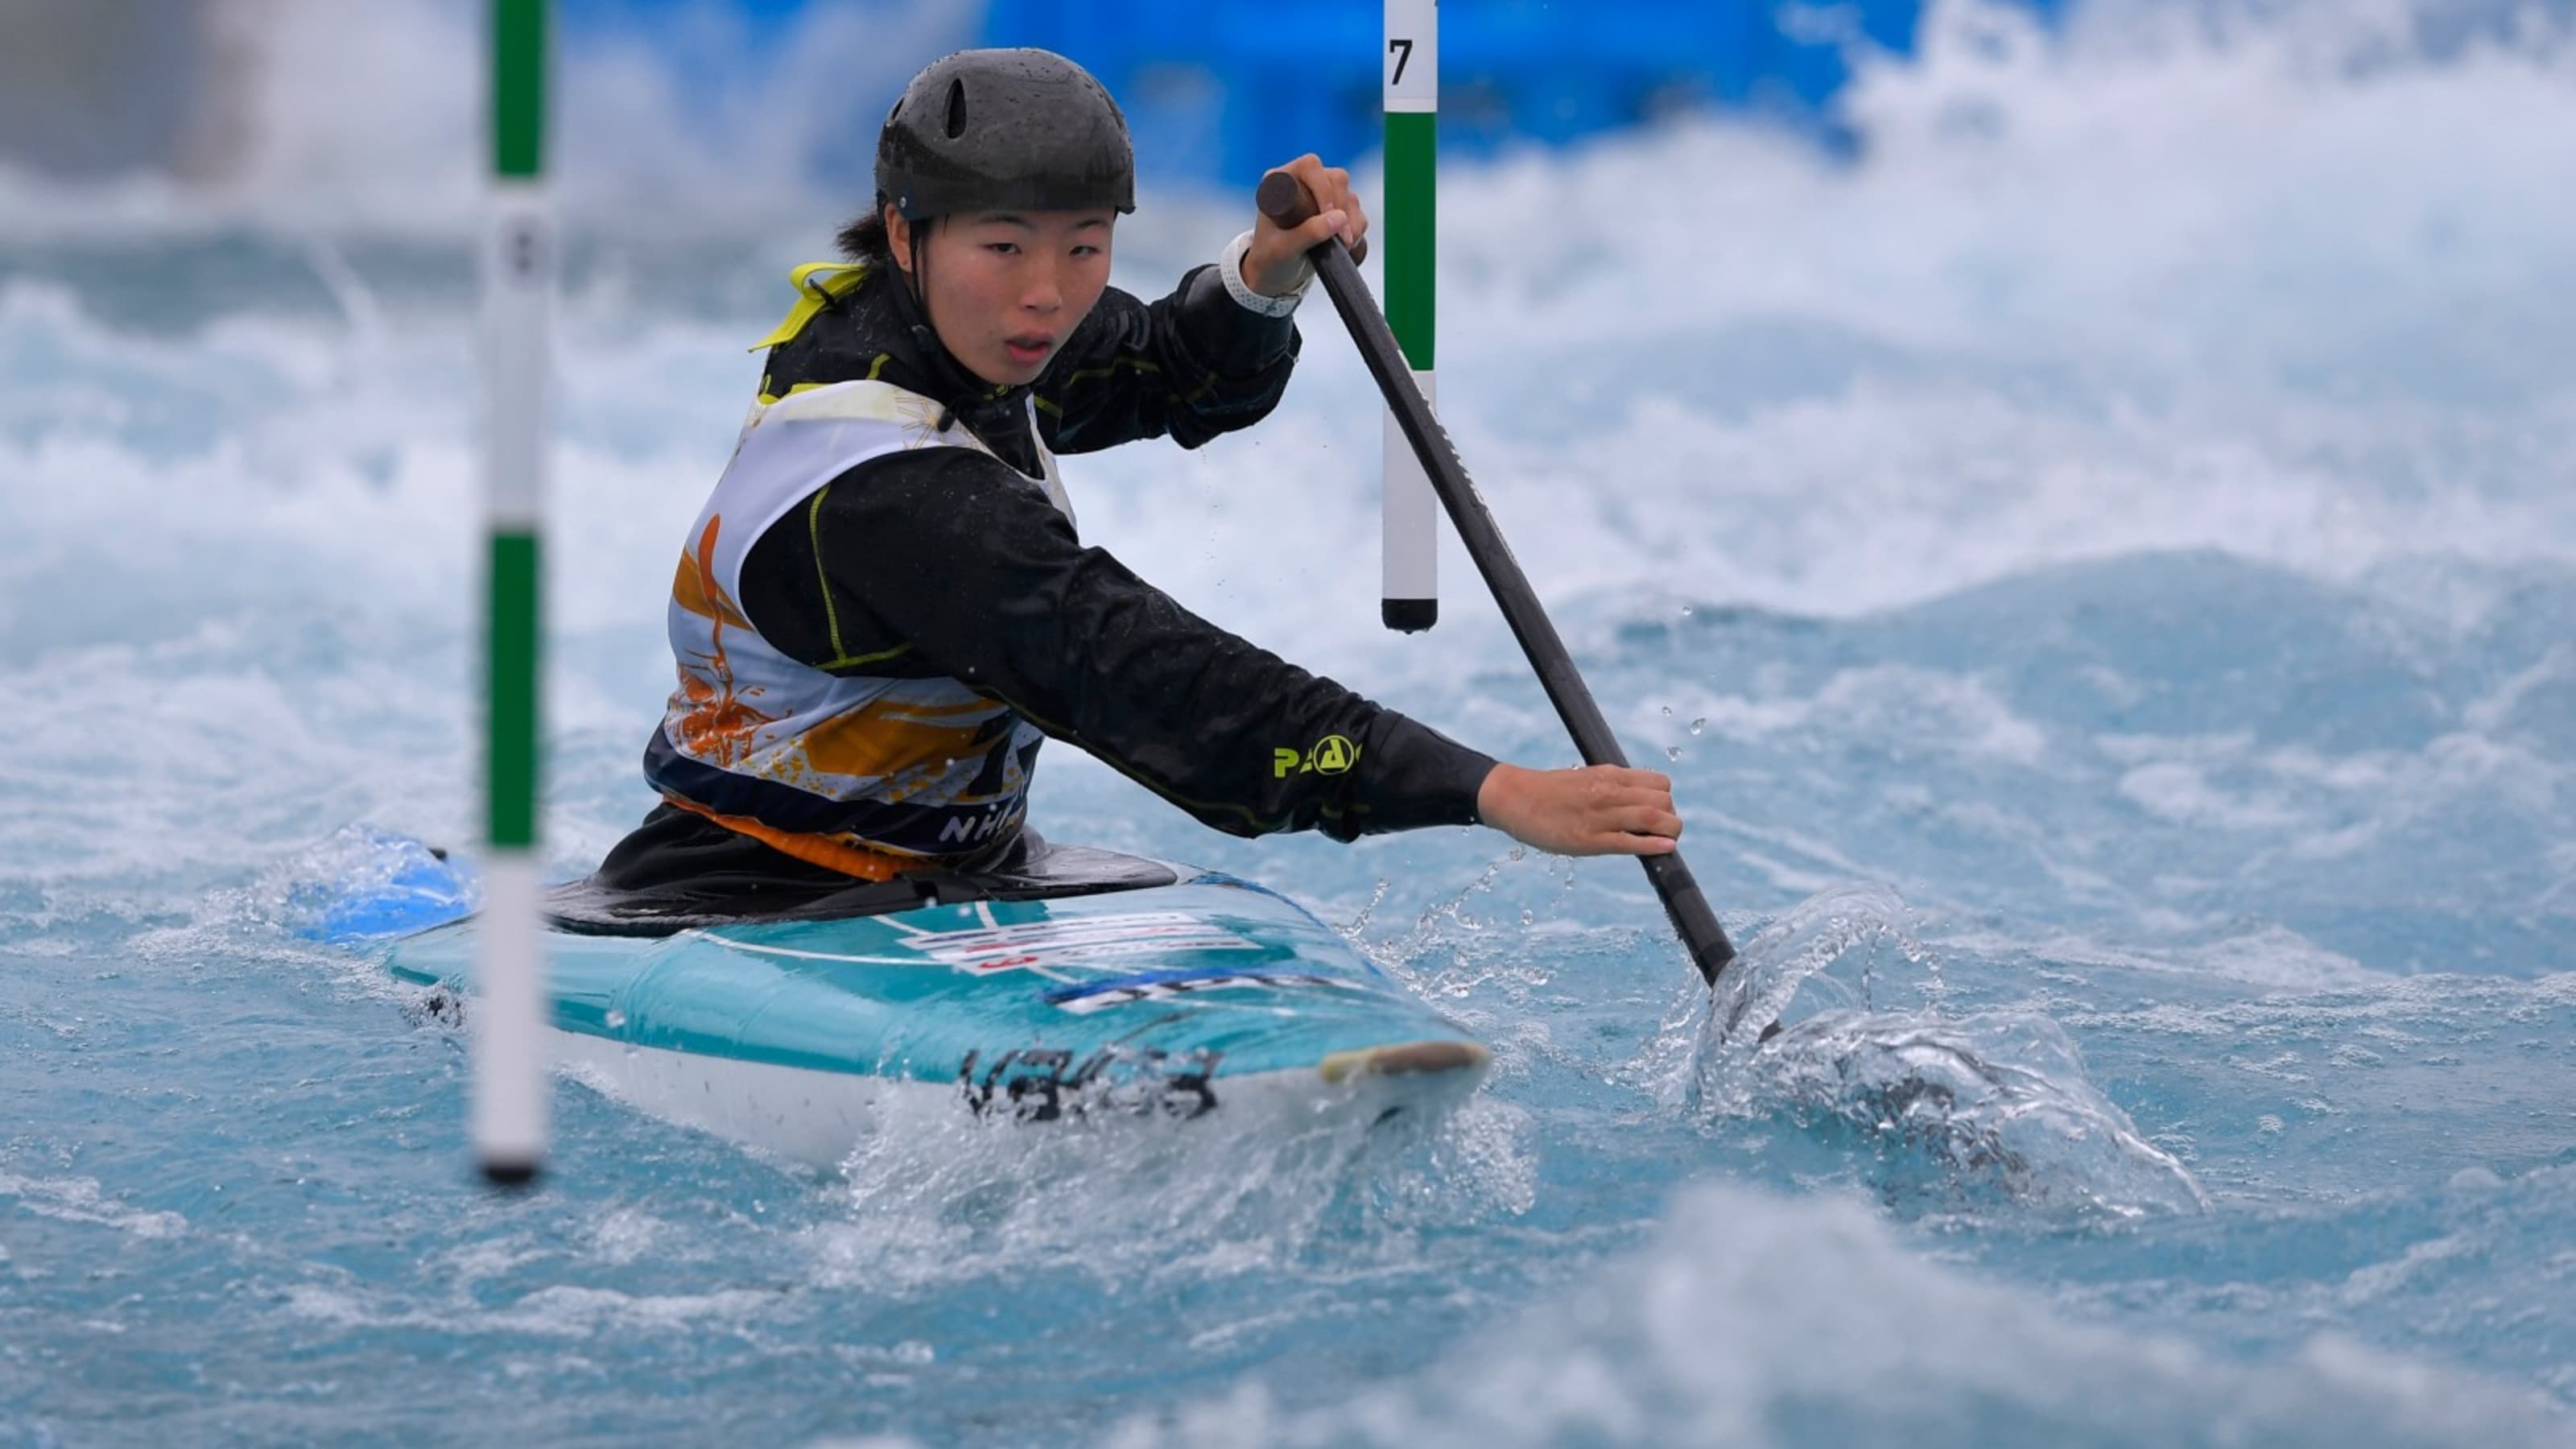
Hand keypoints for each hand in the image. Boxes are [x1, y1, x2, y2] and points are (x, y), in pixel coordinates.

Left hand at [1243, 153, 1367, 295]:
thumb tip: (1340, 218)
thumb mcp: (1283, 249)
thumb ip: (1308, 233)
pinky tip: (1343, 246)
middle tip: (1338, 238)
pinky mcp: (1337, 212)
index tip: (1326, 214)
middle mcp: (1304, 183)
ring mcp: (1322, 196)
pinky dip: (1356, 231)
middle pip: (1337, 179)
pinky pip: (1358, 215)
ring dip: (1351, 224)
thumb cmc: (1269, 258)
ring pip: (1350, 197)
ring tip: (1339, 246)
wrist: (1275, 274)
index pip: (1310, 166)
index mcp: (1281, 181)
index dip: (1323, 188)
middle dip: (1341, 209)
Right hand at [1475, 763, 1682, 857]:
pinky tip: (1666, 849)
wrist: (1515, 798)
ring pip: (1652, 818)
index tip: (1660, 812)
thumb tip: (1638, 799)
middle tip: (1662, 830)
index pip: (1660, 783)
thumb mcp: (1586, 778)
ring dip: (1670, 830)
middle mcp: (1609, 792)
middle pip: (1662, 801)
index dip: (1667, 799)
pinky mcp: (1589, 840)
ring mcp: (1600, 816)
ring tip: (1669, 840)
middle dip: (1670, 817)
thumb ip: (1612, 787)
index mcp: (1610, 775)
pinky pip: (1630, 842)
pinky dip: (1654, 846)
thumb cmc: (1550, 791)